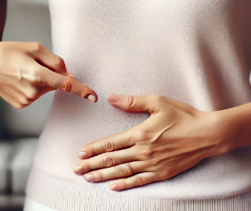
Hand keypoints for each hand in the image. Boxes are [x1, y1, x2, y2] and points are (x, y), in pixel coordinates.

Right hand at [0, 35, 96, 107]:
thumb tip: (68, 75)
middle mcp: (33, 91)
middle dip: (51, 74)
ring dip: (40, 80)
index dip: (82, 90)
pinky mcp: (20, 105)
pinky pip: (35, 95)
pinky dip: (32, 86)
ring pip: (45, 89)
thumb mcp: (34, 47)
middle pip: (54, 83)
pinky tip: (18, 79)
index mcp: (37, 75)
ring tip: (21, 70)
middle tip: (32, 62)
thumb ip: (55, 61)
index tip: (94, 97)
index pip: (66, 84)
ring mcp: (26, 100)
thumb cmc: (10, 50)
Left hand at [73, 94, 222, 190]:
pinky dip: (126, 184)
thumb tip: (111, 98)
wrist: (208, 135)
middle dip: (92, 165)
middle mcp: (144, 151)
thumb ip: (133, 101)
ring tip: (89, 178)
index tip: (80, 153)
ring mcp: (153, 164)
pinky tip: (113, 187)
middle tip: (76, 169)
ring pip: (123, 172)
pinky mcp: (162, 173)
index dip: (94, 149)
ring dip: (104, 176)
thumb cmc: (182, 115)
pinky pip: (140, 181)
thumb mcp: (157, 102)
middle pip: (113, 160)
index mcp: (140, 133)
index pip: (111, 143)